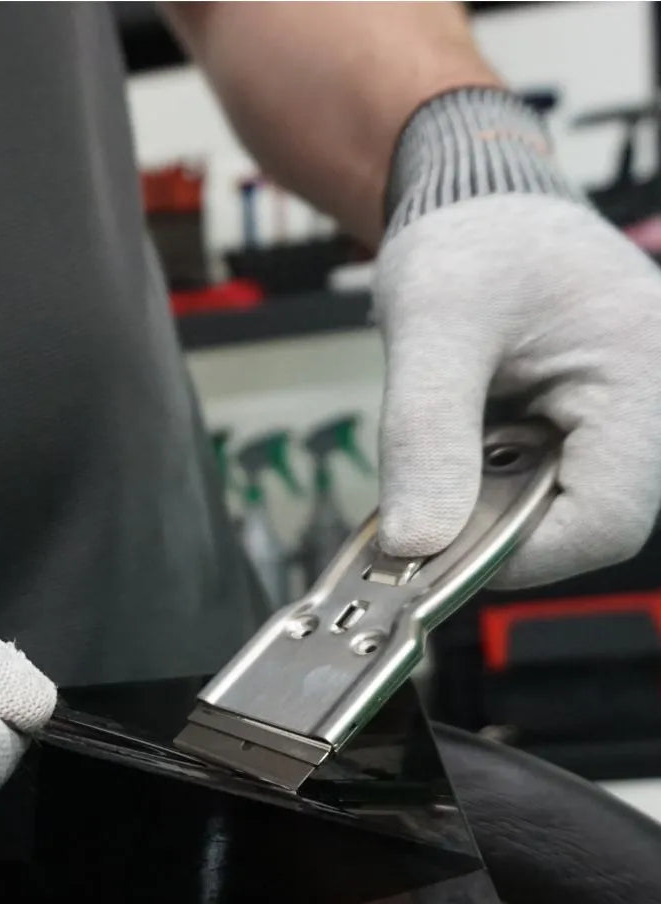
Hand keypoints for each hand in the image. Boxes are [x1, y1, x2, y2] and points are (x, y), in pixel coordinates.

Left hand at [374, 92, 660, 588]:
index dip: (522, 555)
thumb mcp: (431, 326)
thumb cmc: (468, 235)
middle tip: (423, 502)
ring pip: (562, 509)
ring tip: (442, 450)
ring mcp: (627, 411)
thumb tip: (417, 543)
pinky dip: (490, 485)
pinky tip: (456, 448)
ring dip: (489, 504)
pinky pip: (546, 483)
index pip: (610, 520)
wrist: (475, 198)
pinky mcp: (593, 421)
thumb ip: (424, 436)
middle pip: (588, 522)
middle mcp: (653, 397)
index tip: (438, 548)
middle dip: (497, 527)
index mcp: (644, 367)